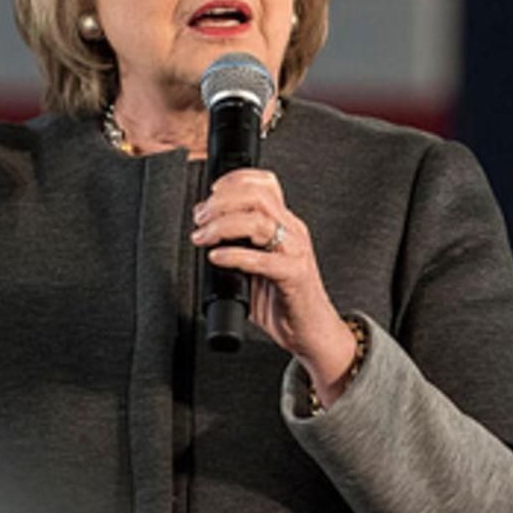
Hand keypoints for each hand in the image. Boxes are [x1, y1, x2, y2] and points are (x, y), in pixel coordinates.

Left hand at [193, 169, 359, 403]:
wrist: (312, 332)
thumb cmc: (284, 300)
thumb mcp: (256, 264)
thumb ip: (237, 246)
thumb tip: (203, 234)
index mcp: (285, 223)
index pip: (265, 183)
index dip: (235, 180)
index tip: (210, 193)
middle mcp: (292, 231)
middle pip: (258, 195)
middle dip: (222, 201)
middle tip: (200, 218)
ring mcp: (296, 252)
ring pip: (259, 222)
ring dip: (223, 225)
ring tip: (203, 237)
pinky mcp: (295, 276)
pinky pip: (264, 259)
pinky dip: (235, 255)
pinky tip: (217, 258)